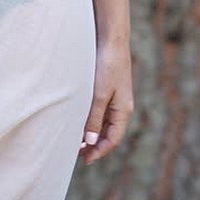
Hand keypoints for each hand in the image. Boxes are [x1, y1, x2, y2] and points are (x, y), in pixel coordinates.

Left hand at [80, 37, 132, 164]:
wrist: (111, 40)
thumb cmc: (106, 66)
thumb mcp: (99, 94)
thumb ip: (95, 118)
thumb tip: (91, 142)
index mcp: (123, 110)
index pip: (113, 139)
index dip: (99, 151)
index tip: (85, 160)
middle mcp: (122, 106)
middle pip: (109, 133)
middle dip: (95, 145)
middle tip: (77, 153)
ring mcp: (116, 97)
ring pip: (104, 122)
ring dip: (92, 132)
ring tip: (75, 139)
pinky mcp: (109, 88)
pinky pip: (101, 111)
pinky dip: (92, 119)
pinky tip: (79, 120)